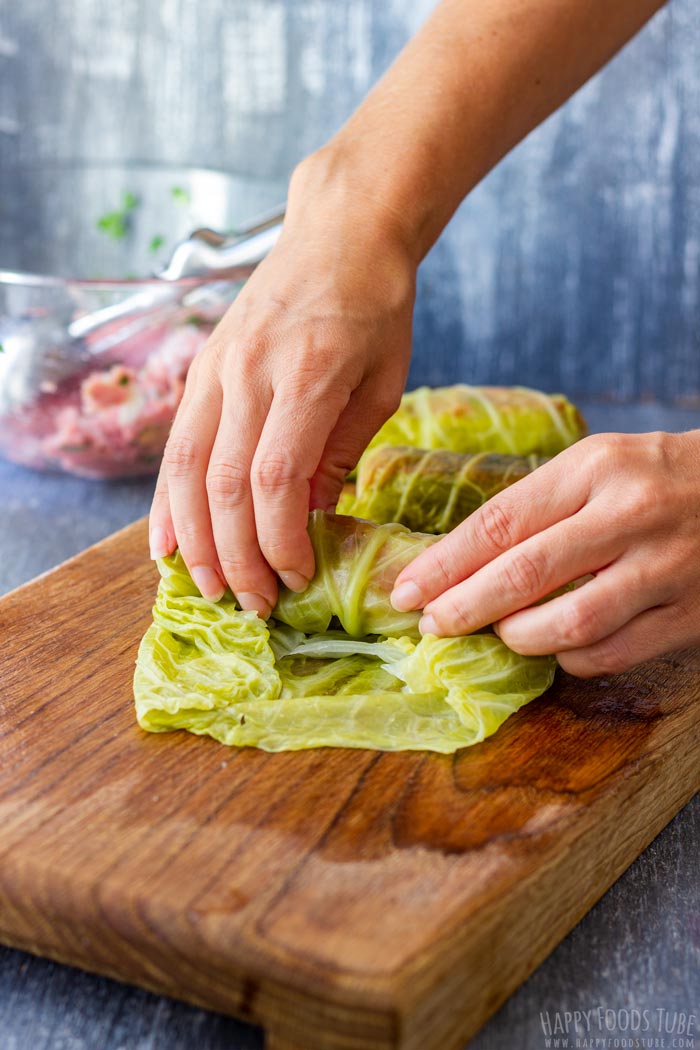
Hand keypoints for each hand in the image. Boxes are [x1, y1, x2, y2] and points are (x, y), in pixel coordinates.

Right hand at [148, 148, 416, 614]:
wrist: (340, 231)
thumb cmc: (377, 308)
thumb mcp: (381, 385)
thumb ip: (340, 454)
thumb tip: (309, 523)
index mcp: (310, 375)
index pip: (276, 479)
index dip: (280, 540)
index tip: (296, 579)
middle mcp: (251, 372)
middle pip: (224, 484)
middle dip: (237, 556)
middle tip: (254, 603)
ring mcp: (217, 367)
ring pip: (187, 468)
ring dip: (194, 538)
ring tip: (208, 586)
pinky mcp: (202, 367)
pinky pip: (176, 444)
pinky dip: (168, 498)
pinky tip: (168, 540)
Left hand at [391, 431, 699, 676]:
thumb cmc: (654, 477)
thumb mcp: (595, 467)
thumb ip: (535, 509)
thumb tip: (455, 566)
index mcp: (595, 468)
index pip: (500, 521)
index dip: (444, 564)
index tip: (406, 592)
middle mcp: (630, 515)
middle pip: (526, 574)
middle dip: (465, 607)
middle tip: (431, 626)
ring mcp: (665, 568)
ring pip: (569, 623)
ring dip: (518, 638)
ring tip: (498, 634)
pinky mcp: (690, 614)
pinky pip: (611, 653)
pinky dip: (570, 658)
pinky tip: (556, 647)